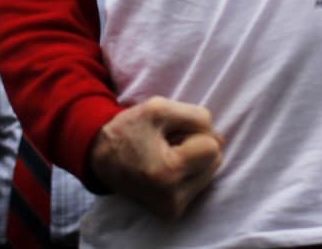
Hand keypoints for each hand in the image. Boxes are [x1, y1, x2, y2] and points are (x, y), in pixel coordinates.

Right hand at [87, 96, 224, 218]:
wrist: (100, 157)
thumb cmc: (128, 129)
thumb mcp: (159, 107)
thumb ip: (197, 116)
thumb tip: (221, 138)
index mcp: (169, 172)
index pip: (213, 146)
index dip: (194, 132)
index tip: (169, 133)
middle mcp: (173, 198)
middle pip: (215, 160)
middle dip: (196, 147)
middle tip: (167, 144)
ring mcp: (173, 209)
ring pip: (209, 172)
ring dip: (192, 159)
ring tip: (164, 155)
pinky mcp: (173, 213)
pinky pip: (198, 184)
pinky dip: (187, 173)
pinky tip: (165, 168)